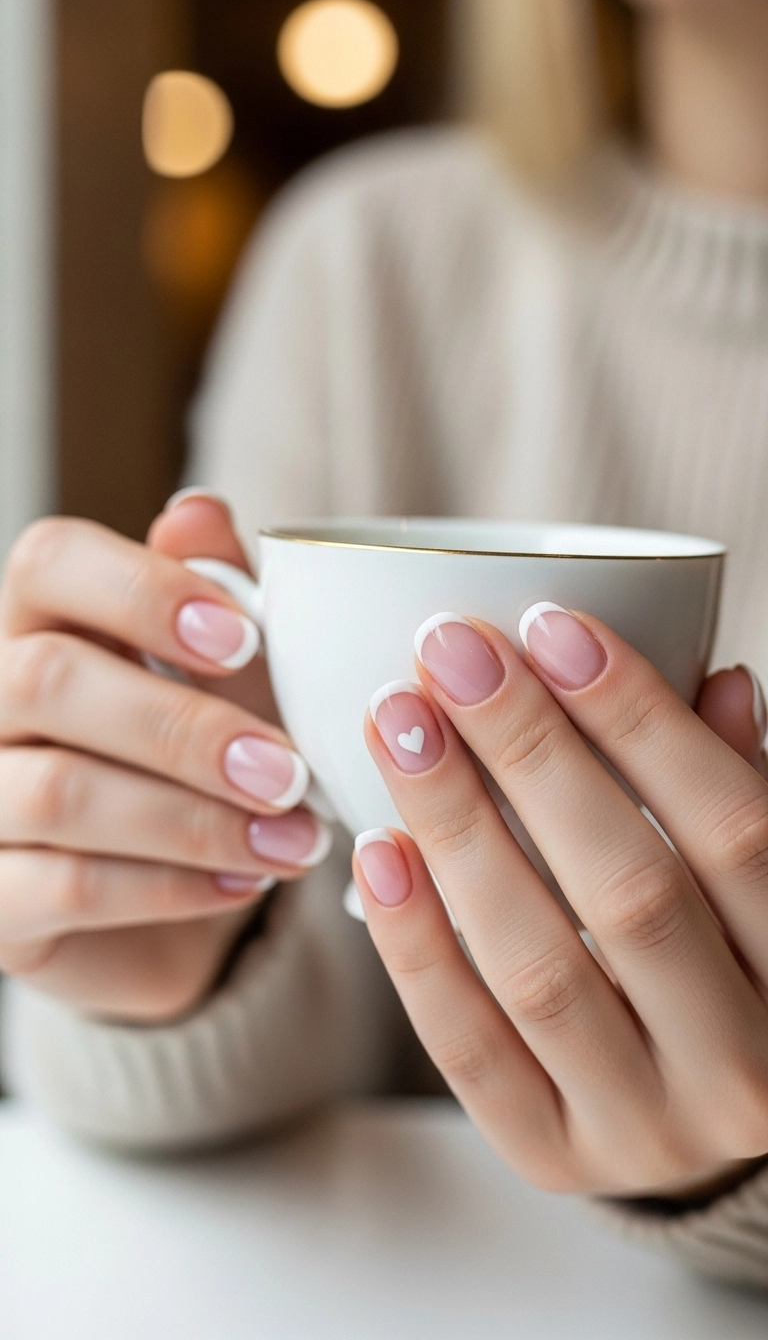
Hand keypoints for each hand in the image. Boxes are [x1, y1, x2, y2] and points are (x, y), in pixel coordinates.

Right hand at [0, 494, 329, 1022]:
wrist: (173, 905)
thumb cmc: (199, 765)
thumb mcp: (226, 680)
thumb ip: (217, 596)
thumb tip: (197, 512)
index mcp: (41, 623)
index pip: (48, 562)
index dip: (143, 590)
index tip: (244, 636)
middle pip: (46, 679)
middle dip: (183, 728)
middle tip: (288, 771)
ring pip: (58, 793)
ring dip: (195, 821)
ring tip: (292, 840)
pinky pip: (68, 889)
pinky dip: (171, 888)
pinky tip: (244, 883)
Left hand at [354, 607, 767, 1195]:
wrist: (703, 1105)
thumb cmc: (733, 957)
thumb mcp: (761, 873)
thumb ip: (741, 783)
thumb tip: (713, 674)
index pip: (735, 829)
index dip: (642, 721)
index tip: (551, 627)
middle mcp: (744, 1066)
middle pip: (630, 891)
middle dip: (529, 755)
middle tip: (451, 654)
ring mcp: (647, 1126)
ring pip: (538, 968)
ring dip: (457, 830)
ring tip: (397, 724)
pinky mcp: (551, 1154)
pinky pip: (468, 1048)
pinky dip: (416, 943)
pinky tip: (378, 847)